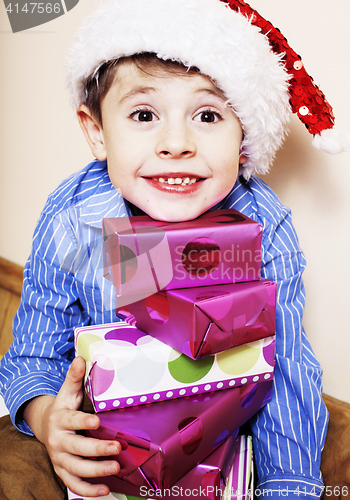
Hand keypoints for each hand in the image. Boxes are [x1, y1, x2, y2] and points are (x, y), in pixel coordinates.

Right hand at [23, 356, 120, 496]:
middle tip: (116, 448)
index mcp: (60, 419)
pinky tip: (105, 490)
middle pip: (76, 448)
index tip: (97, 422)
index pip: (71, 421)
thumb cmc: (65, 407)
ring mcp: (60, 458)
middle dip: (96, 450)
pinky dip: (88, 490)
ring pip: (75, 469)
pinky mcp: (63, 471)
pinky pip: (74, 484)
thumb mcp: (69, 391)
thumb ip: (75, 376)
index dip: (83, 422)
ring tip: (115, 469)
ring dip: (95, 471)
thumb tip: (81, 358)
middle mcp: (58, 441)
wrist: (47, 426)